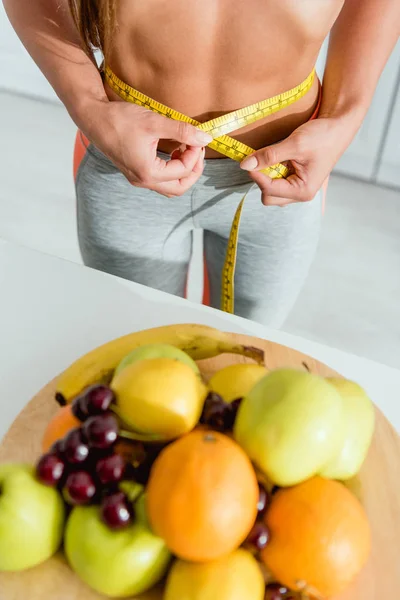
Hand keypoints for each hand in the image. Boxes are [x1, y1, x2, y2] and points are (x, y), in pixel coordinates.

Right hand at [82, 100, 211, 196]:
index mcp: (148, 172)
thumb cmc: (120, 120)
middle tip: (198, 151)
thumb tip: (205, 137)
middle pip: (179, 188)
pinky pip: (160, 180)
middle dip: (193, 170)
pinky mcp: (135, 173)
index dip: (195, 154)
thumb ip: (182, 131)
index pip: (183, 171)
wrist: (94, 118)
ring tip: (187, 150)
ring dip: (183, 172)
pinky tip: (174, 151)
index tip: (197, 138)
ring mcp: (138, 179)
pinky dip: (172, 170)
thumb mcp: (155, 122)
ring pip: (170, 187)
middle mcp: (143, 181)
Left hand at [240, 117, 351, 205]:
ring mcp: (298, 189)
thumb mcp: (294, 144)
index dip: (256, 174)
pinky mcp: (296, 182)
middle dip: (262, 179)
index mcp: (303, 191)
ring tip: (274, 158)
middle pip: (268, 197)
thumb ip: (269, 155)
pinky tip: (279, 159)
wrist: (338, 128)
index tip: (248, 160)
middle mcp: (300, 194)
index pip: (269, 190)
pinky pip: (277, 184)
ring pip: (271, 192)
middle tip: (263, 159)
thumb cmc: (322, 136)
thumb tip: (246, 165)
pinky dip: (273, 173)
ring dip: (267, 177)